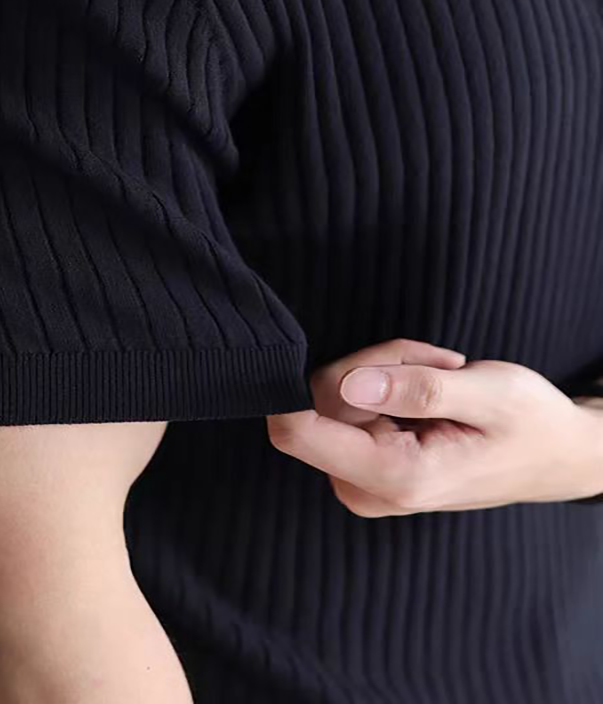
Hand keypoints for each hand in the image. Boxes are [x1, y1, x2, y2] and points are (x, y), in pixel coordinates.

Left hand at [267, 339, 602, 515]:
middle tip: (431, 363)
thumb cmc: (529, 426)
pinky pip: (346, 404)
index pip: (297, 433)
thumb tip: (350, 384)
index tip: (361, 363)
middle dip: (372, 366)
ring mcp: (360, 477)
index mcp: (395, 477)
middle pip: (318, 402)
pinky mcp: (362, 463)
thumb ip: (420, 390)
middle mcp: (365, 487)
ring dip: (384, 371)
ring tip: (440, 376)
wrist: (551, 457)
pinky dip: (384, 384)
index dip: (306, 385)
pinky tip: (427, 390)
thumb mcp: (490, 395)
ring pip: (333, 396)